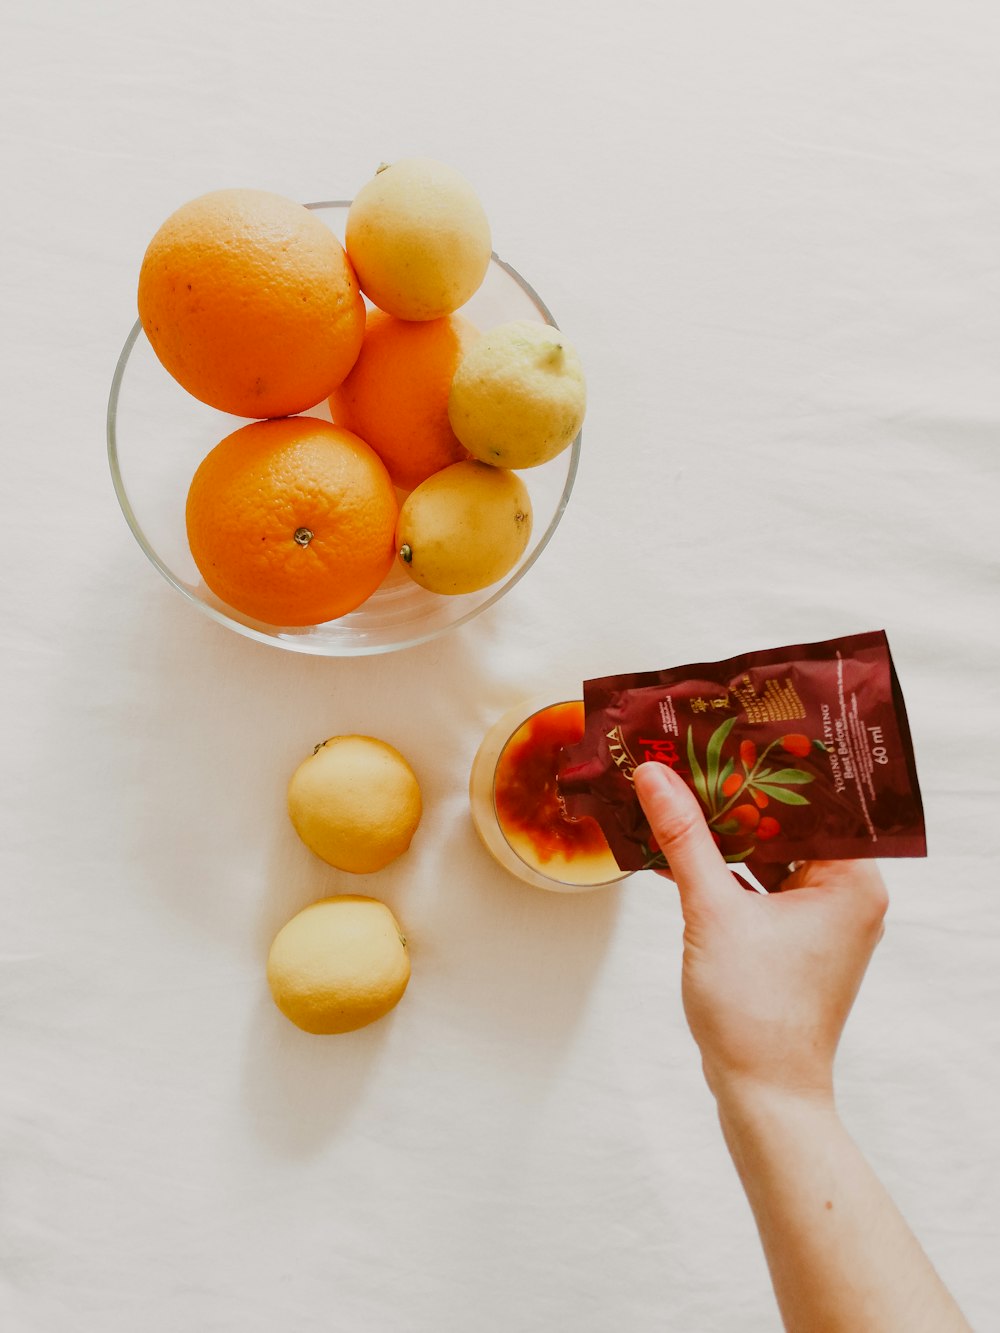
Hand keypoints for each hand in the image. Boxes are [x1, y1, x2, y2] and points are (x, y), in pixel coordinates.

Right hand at [634, 761, 887, 1104]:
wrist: (763, 1094)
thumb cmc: (755, 1012)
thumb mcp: (712, 911)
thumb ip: (684, 838)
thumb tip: (654, 776)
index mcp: (852, 881)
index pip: (812, 801)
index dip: (766, 764)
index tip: (724, 732)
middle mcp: (847, 895)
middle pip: (788, 824)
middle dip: (735, 795)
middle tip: (692, 754)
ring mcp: (821, 920)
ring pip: (770, 854)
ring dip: (724, 832)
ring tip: (678, 792)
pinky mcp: (794, 941)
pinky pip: (760, 886)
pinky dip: (724, 869)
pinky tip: (679, 848)